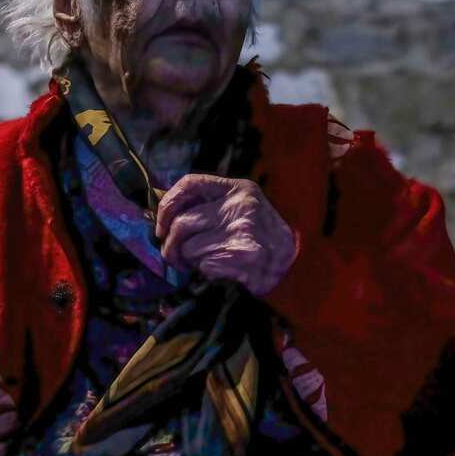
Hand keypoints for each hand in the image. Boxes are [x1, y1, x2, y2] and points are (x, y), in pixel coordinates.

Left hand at [155, 174, 296, 296]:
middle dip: (170, 244)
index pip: (190, 184)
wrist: (293, 262)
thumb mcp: (241, 207)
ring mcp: (241, 231)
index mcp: (238, 188)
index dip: (168, 204)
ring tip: (202, 261)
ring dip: (189, 260)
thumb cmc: (261, 235)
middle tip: (173, 255)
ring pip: (189, 248)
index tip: (161, 224)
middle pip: (183, 223)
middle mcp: (239, 206)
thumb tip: (165, 211)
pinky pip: (203, 265)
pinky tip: (220, 269)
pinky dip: (204, 271)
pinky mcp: (241, 256)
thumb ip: (210, 204)